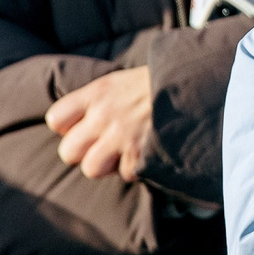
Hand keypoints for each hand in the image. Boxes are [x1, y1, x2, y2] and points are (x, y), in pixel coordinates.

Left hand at [48, 65, 154, 181]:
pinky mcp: (141, 154)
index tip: (82, 127)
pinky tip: (145, 154)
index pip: (57, 119)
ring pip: (92, 169)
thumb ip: (101, 99)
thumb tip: (84, 122)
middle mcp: (104, 116)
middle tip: (100, 148)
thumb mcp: (124, 80)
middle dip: (83, 153)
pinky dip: (135, 168)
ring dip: (107, 165)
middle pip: (68, 152)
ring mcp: (122, 137)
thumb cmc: (161, 82)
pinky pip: (125, 173)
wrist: (197, 86)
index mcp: (97, 93)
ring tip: (122, 154)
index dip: (67, 128)